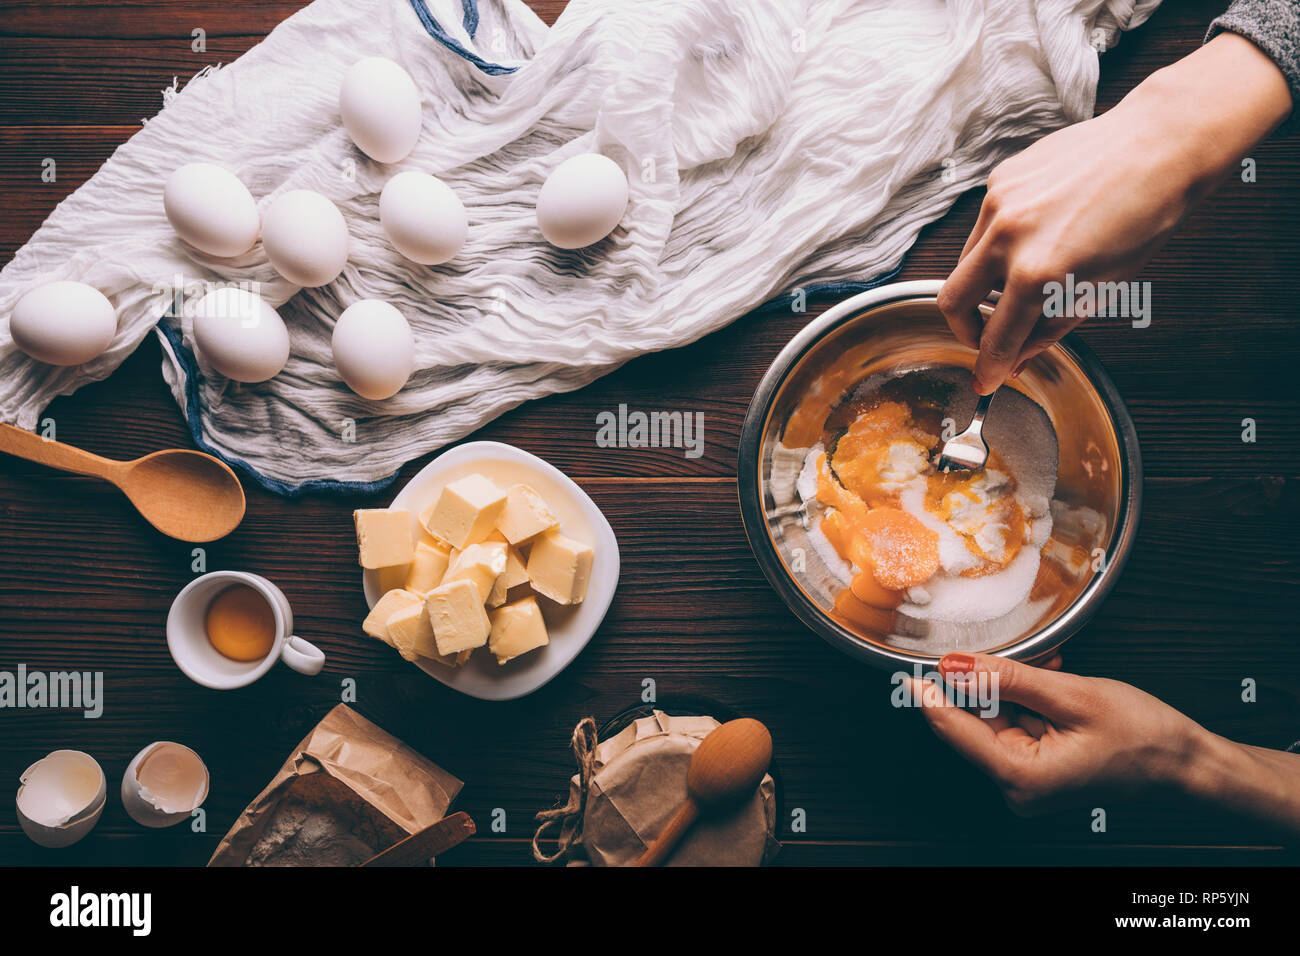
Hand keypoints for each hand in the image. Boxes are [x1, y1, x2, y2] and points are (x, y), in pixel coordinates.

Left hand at [908, 652, 1203, 814]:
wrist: (1183, 761)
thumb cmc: (1142, 737)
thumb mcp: (1071, 695)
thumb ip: (1007, 678)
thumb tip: (955, 665)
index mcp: (1020, 776)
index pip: (953, 728)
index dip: (927, 694)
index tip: (905, 668)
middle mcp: (1017, 785)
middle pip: (974, 719)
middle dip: (993, 681)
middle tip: (1024, 656)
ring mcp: (1025, 778)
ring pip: (996, 715)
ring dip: (1016, 686)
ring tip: (1053, 668)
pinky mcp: (1036, 767)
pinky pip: (1015, 723)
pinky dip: (1029, 699)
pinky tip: (1052, 681)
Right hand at [938, 33, 1291, 393]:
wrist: (1159, 146)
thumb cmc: (1144, 218)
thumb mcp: (1101, 290)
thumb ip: (1048, 330)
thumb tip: (1015, 358)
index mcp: (1038, 275)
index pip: (995, 340)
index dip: (988, 368)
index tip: (985, 379)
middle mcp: (1007, 239)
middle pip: (951, 302)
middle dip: (965, 330)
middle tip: (987, 338)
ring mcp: (998, 205)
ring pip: (963, 264)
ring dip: (981, 285)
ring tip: (1018, 284)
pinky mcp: (1000, 180)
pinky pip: (982, 228)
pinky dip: (997, 245)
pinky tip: (1034, 237)